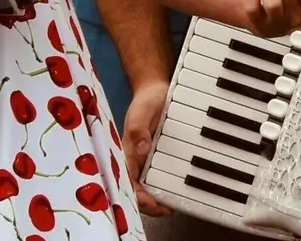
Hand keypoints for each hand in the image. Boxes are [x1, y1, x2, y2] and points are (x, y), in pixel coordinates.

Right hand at [122, 79, 171, 216]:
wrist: (155, 91)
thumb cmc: (145, 101)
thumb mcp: (141, 112)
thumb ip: (139, 130)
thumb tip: (142, 150)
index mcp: (127, 150)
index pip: (127, 179)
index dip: (137, 195)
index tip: (151, 203)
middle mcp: (135, 158)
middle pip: (136, 188)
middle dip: (148, 203)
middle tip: (165, 209)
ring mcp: (145, 158)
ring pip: (147, 185)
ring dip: (156, 198)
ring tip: (170, 206)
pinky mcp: (155, 156)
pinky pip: (157, 176)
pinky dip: (163, 187)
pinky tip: (173, 192)